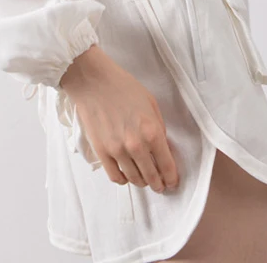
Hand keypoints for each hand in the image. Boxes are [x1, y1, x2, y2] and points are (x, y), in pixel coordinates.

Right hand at [59, 45, 179, 192]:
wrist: (94, 82)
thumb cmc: (124, 87)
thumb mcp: (151, 103)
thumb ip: (158, 126)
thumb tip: (161, 146)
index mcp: (152, 131)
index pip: (167, 166)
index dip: (171, 178)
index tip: (172, 182)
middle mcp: (136, 145)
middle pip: (151, 177)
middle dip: (158, 184)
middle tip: (160, 185)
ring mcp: (117, 151)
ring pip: (134, 179)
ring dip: (141, 182)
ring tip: (144, 179)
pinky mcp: (101, 152)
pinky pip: (115, 176)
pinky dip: (123, 179)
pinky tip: (126, 175)